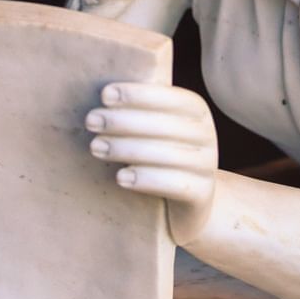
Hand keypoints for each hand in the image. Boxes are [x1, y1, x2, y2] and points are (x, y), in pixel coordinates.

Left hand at [85, 82, 217, 243]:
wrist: (187, 204)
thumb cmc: (158, 155)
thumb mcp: (152, 129)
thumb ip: (137, 110)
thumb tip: (102, 94)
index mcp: (195, 110)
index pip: (169, 97)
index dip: (138, 94)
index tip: (105, 95)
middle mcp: (206, 134)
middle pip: (164, 125)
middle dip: (123, 121)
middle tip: (91, 121)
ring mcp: (208, 165)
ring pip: (168, 154)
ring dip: (127, 149)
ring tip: (96, 147)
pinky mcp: (203, 194)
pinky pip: (177, 185)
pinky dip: (147, 180)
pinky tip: (120, 177)